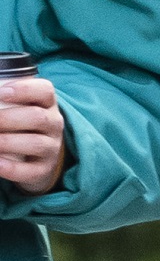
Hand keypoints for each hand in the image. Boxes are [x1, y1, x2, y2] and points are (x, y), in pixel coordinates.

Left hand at [0, 78, 65, 194]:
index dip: (24, 90)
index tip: (1, 92)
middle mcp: (54, 124)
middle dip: (7, 119)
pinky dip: (11, 168)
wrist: (38, 159)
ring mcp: (51, 148)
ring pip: (35, 144)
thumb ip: (3, 104)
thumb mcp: (19, 110)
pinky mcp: (43, 170)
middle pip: (38, 118)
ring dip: (6, 142)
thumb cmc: (22, 127)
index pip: (45, 91)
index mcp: (47, 104)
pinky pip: (30, 170)